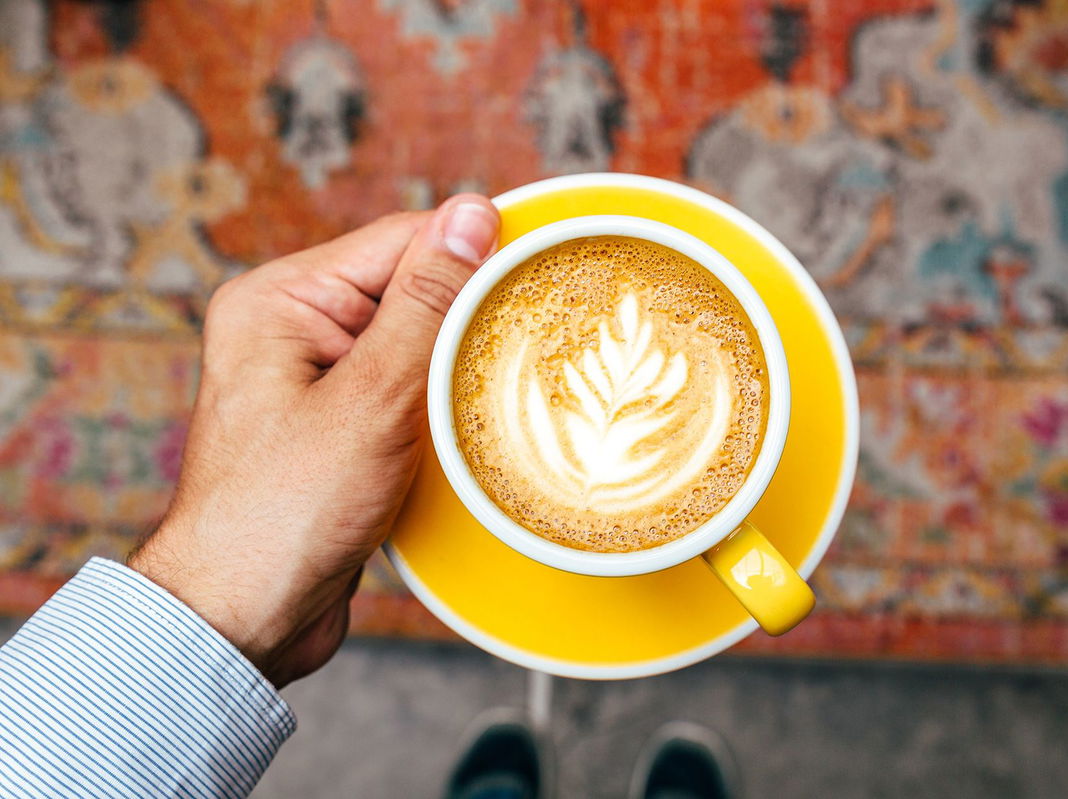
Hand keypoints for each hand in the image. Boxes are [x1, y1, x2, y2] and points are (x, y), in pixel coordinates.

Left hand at [129, 195, 499, 687]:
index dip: (470, 250)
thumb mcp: (370, 398)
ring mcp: (318, 381)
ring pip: (416, 345)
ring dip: (459, 365)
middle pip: (410, 291)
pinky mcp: (342, 427)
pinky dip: (444, 404)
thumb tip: (471, 214)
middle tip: (532, 335)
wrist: (244, 619)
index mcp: (279, 301)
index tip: (540, 260)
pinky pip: (408, 391)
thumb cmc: (284, 512)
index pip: (398, 241)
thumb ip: (425, 304)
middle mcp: (293, 330)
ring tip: (509, 382)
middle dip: (468, 315)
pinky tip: (476, 421)